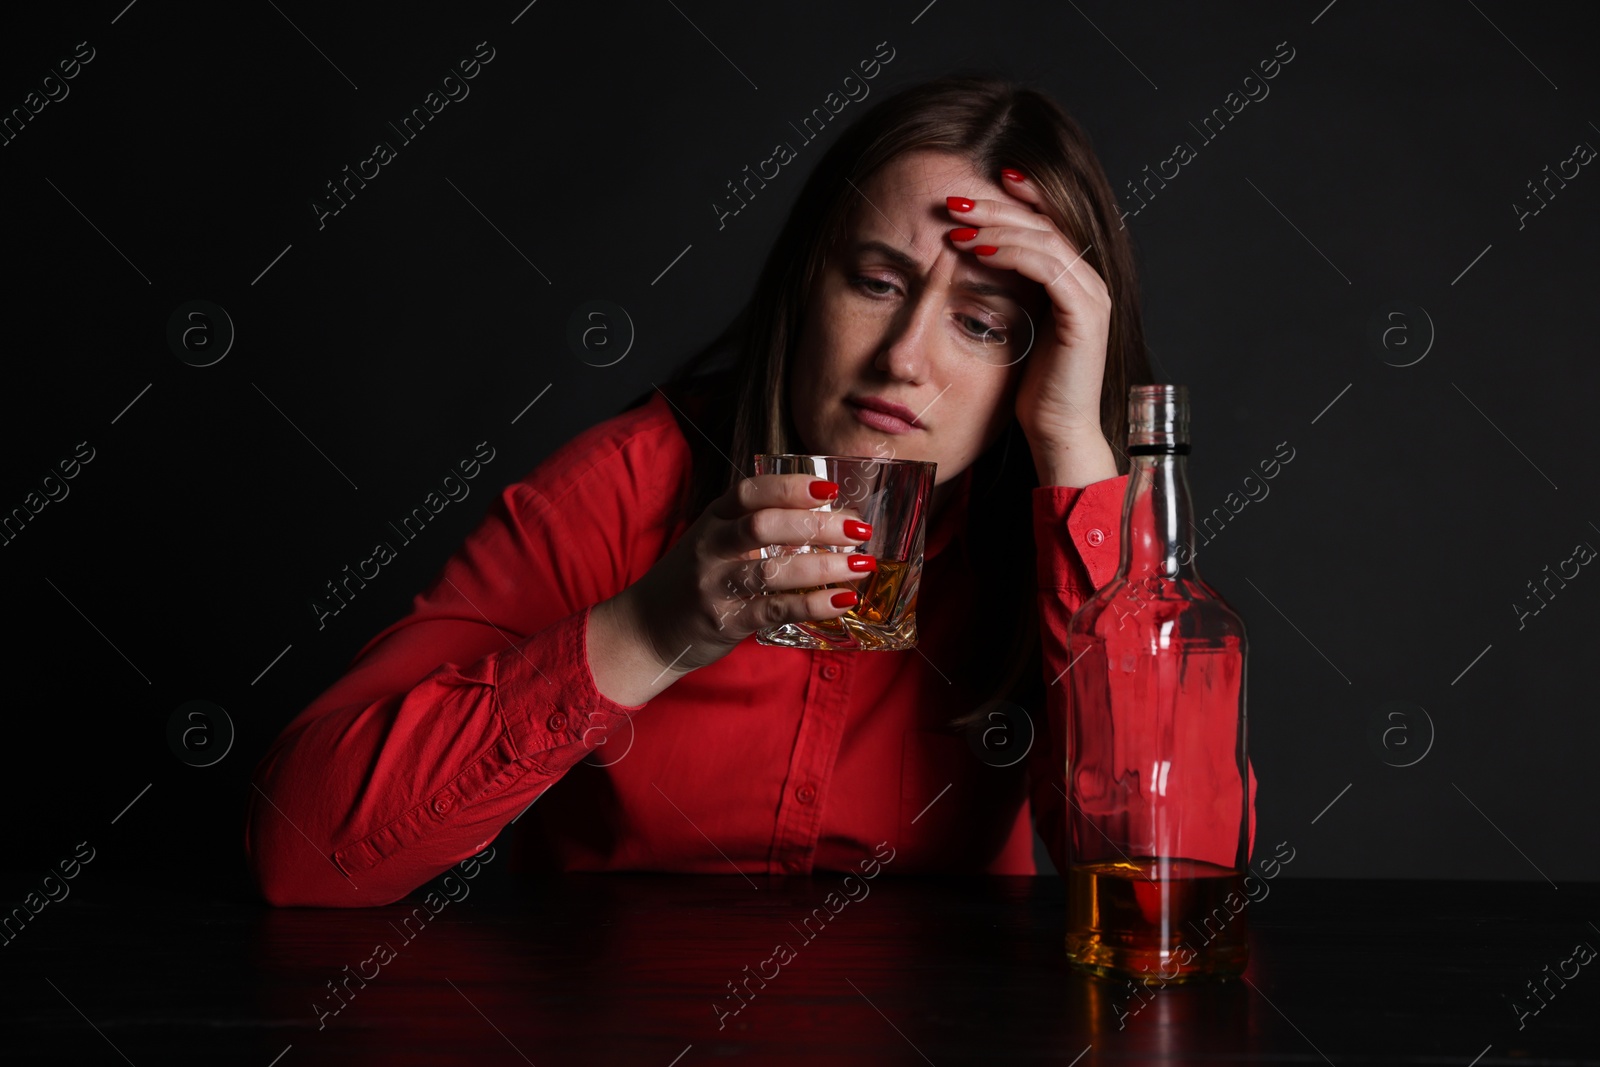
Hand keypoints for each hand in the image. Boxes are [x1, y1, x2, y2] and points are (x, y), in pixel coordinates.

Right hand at [614, 474, 875, 673]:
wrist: (645, 629)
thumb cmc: (694, 580)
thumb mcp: (715, 541)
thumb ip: (755, 525)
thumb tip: (826, 516)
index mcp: (713, 518)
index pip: (750, 492)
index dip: (791, 486)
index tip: (831, 488)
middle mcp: (711, 547)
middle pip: (764, 525)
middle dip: (817, 525)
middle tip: (858, 529)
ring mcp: (714, 585)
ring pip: (771, 570)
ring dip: (823, 566)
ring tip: (861, 566)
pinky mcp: (723, 621)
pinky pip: (774, 609)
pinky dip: (812, 604)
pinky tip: (842, 600)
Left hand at [945, 170, 1113, 454]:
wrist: (1059, 433)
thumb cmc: (1033, 390)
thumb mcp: (1017, 330)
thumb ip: (1009, 294)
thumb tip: (973, 262)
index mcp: (1075, 281)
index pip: (1049, 223)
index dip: (1020, 197)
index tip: (981, 182)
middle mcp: (1089, 282)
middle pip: (1043, 223)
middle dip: (996, 206)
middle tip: (954, 200)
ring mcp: (1091, 296)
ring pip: (1044, 239)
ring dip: (996, 227)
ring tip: (957, 225)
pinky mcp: (1084, 315)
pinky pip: (1047, 268)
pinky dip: (1011, 255)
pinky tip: (978, 252)